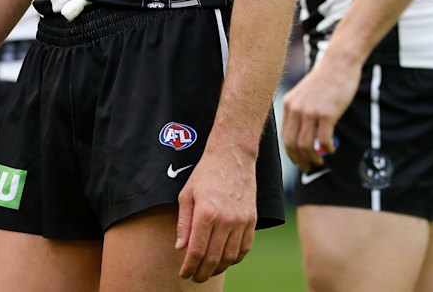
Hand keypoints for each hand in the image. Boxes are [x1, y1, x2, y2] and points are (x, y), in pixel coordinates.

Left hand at [176, 148, 255, 282]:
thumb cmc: (206, 173)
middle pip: (213, 258)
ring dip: (218, 268)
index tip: (184, 274)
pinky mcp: (252, 219)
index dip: (189, 267)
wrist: (232, 155)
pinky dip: (235, 259)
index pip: (196, 251)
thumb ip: (183, 223)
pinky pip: (245, 248)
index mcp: (206, 213)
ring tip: (209, 270)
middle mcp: (225, 220)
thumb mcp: (187, 194)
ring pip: (230, 257)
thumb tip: (181, 248)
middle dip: (202, 273)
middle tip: (195, 277)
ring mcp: (241, 221)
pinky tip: (226, 260)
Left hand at [282, 55, 360, 171]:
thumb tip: (303, 134)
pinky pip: (324, 140)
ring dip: (312, 158)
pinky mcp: (326, 114)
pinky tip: (331, 150)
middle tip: (307, 168)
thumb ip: (300, 111)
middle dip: (299, 160)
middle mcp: (296, 109)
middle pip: (292, 143)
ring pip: (306, 145)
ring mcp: (310, 112)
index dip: (290, 152)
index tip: (298, 160)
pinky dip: (327, 149)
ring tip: (319, 162)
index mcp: (288, 104)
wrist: (338, 64)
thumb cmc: (324, 80)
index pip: (284, 136)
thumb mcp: (304, 94)